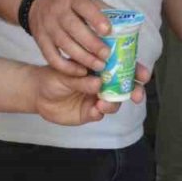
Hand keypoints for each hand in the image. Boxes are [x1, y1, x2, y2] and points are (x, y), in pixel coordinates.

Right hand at [27, 0, 113, 75]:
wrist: (38, 2)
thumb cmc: (70, 3)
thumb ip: (103, 10)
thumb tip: (126, 24)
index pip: (84, 5)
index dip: (96, 18)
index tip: (108, 31)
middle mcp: (58, 11)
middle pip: (74, 28)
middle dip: (92, 44)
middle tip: (107, 55)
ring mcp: (48, 26)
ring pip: (64, 44)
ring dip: (83, 58)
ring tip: (99, 66)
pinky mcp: (41, 41)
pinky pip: (52, 57)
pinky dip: (66, 67)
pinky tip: (81, 72)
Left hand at [30, 61, 150, 125]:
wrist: (37, 94)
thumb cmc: (53, 76)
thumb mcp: (65, 73)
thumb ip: (81, 80)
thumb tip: (99, 83)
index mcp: (101, 67)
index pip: (124, 67)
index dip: (137, 71)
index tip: (143, 75)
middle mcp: (104, 82)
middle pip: (126, 87)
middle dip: (135, 91)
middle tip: (136, 96)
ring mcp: (98, 98)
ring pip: (115, 102)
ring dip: (115, 103)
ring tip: (104, 103)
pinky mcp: (90, 112)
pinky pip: (100, 113)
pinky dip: (101, 112)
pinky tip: (96, 110)